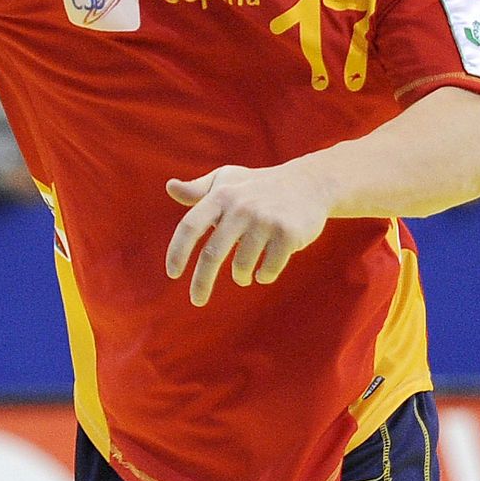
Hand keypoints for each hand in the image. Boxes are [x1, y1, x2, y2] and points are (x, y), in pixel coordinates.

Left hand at [164, 164, 330, 306]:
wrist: (309, 183)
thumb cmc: (257, 185)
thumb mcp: (227, 180)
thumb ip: (198, 189)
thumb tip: (170, 187)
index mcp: (220, 196)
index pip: (189, 226)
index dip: (177, 251)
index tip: (172, 274)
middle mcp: (240, 208)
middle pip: (212, 254)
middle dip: (202, 282)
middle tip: (196, 300)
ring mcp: (265, 220)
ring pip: (242, 265)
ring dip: (241, 276)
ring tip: (243, 275)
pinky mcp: (288, 233)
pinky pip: (269, 268)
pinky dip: (264, 276)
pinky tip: (263, 272)